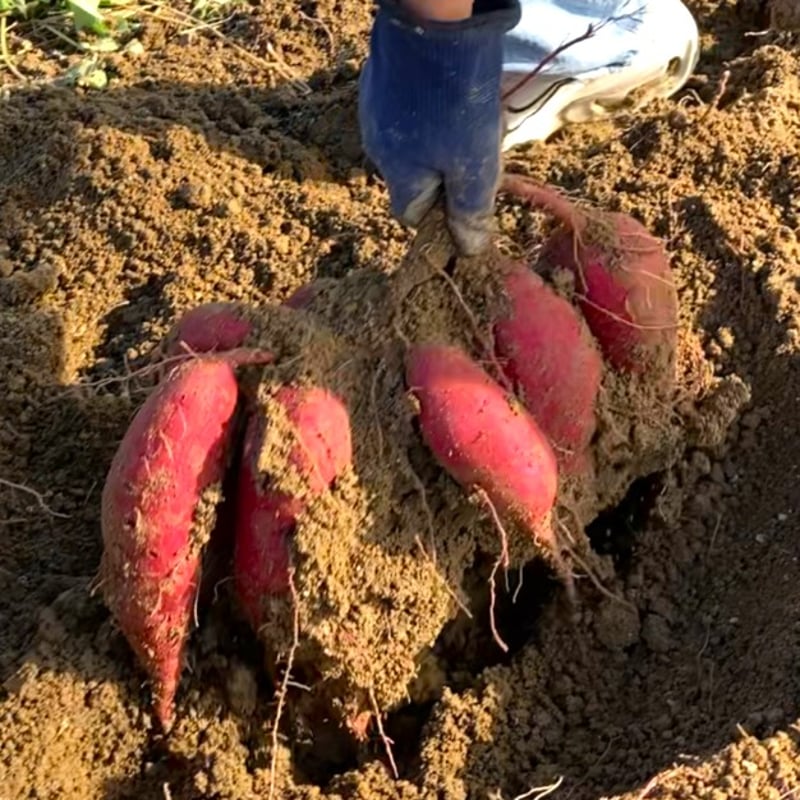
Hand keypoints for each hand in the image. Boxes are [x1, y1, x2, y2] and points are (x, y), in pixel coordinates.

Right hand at [358, 0, 520, 255]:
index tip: (469, 197)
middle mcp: (377, 149)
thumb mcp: (474, 163)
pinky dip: (427, 111)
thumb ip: (470, 210)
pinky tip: (447, 90)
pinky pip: (405, 112)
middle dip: (445, 173)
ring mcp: (373, 113)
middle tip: (476, 147)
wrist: (431, 19)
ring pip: (411, 144)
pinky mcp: (378, 82)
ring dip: (438, 140)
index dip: (442, 214)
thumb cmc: (456, 101)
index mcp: (397, 176)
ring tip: (466, 114)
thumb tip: (469, 250)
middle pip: (414, 179)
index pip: (413, 216)